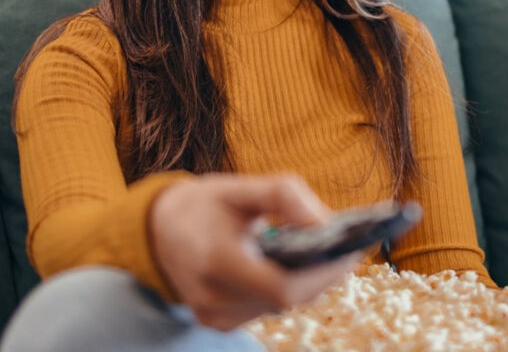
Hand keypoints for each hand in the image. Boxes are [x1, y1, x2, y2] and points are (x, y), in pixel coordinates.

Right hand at [148, 173, 360, 330]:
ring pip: (281, 306)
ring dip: (309, 281)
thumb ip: (284, 195)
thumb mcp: (239, 187)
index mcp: (216, 261)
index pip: (282, 287)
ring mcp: (214, 315)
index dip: (323, 273)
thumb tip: (327, 221)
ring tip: (328, 252)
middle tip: (349, 247)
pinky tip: (297, 265)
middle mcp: (213, 298)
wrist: (156, 230)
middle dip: (324, 274)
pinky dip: (287, 288)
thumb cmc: (202, 204)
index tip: (351, 250)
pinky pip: (266, 308)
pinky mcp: (218, 321)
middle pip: (289, 299)